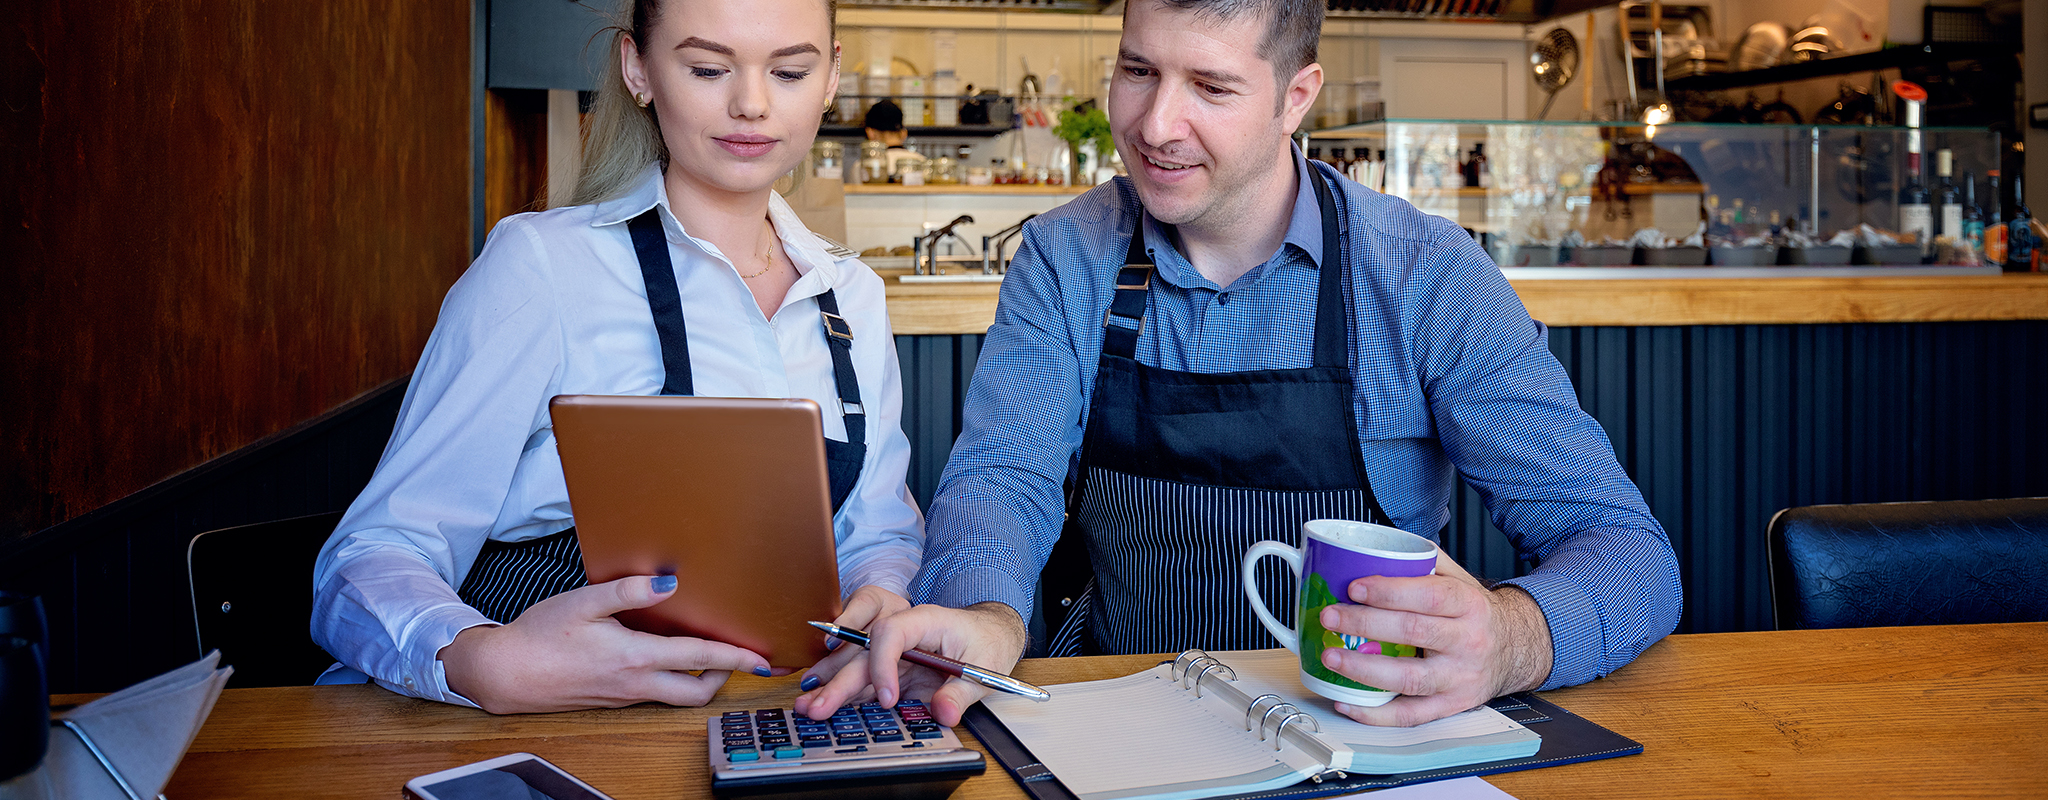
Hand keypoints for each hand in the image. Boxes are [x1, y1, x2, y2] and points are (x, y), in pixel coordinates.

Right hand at [438, 575, 771, 713]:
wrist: (504, 673)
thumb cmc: (539, 636)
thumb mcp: (583, 602)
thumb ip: (627, 590)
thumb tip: (668, 581)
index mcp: (634, 658)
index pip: (700, 659)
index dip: (736, 657)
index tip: (762, 658)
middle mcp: (634, 683)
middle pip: (696, 692)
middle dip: (724, 677)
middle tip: (738, 656)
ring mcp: (623, 695)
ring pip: (675, 695)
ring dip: (698, 679)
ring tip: (709, 655)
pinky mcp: (611, 698)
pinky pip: (653, 693)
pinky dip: (671, 680)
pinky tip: (666, 658)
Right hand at [794, 601, 1024, 725]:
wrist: (989, 635)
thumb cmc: (986, 644)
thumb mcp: (983, 670)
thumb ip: (961, 692)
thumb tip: (943, 713)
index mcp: (926, 620)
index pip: (891, 632)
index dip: (883, 664)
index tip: (888, 698)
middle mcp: (902, 630)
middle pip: (864, 651)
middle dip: (840, 680)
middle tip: (818, 706)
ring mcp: (894, 647)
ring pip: (855, 662)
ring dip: (830, 683)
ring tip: (807, 704)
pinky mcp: (891, 664)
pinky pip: (863, 676)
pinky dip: (843, 690)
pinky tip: (820, 699)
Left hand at [1317, 551, 1552, 726]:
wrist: (1515, 649)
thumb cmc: (1476, 614)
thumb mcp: (1461, 581)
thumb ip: (1425, 563)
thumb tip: (1377, 549)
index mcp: (1468, 605)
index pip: (1429, 596)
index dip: (1390, 592)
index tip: (1354, 587)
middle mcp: (1467, 642)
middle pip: (1413, 632)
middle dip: (1365, 624)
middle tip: (1330, 615)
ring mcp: (1459, 678)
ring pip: (1409, 678)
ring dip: (1364, 670)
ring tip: (1331, 657)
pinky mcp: (1450, 706)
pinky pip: (1410, 715)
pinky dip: (1376, 713)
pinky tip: (1347, 701)